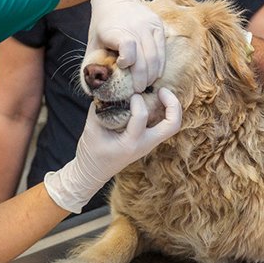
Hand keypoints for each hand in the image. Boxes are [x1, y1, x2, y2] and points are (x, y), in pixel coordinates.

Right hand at [44, 88, 180, 212]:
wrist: (93, 173)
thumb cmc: (91, 152)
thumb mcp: (91, 129)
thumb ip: (99, 109)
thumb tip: (106, 89)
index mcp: (130, 144)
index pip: (141, 117)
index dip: (137, 100)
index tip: (129, 94)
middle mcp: (145, 145)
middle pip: (172, 125)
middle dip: (172, 104)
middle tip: (161, 90)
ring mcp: (149, 144)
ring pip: (172, 126)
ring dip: (170, 108)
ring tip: (159, 92)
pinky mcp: (148, 141)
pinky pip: (163, 125)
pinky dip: (163, 111)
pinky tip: (152, 100)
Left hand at [87, 0, 165, 92]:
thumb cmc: (102, 25)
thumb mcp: (92, 42)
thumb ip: (92, 64)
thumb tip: (92, 92)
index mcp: (115, 29)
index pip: (128, 47)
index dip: (127, 61)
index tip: (122, 66)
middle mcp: (135, 26)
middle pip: (144, 58)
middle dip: (141, 79)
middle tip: (137, 90)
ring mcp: (149, 25)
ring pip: (156, 57)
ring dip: (151, 75)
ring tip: (145, 84)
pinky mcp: (158, 26)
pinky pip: (163, 51)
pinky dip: (159, 66)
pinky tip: (153, 74)